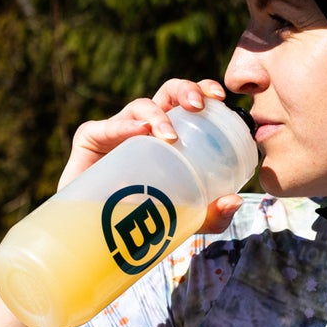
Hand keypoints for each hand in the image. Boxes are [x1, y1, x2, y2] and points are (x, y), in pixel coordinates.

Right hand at [58, 78, 242, 233]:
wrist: (100, 236)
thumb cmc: (145, 217)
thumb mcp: (189, 218)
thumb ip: (213, 214)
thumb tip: (235, 200)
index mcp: (170, 133)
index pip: (189, 102)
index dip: (204, 91)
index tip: (222, 98)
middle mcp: (146, 126)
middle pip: (168, 94)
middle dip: (186, 90)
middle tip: (199, 106)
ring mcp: (118, 131)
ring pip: (140, 105)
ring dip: (159, 115)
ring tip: (170, 136)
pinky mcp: (90, 139)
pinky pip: (105, 127)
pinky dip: (123, 127)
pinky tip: (139, 131)